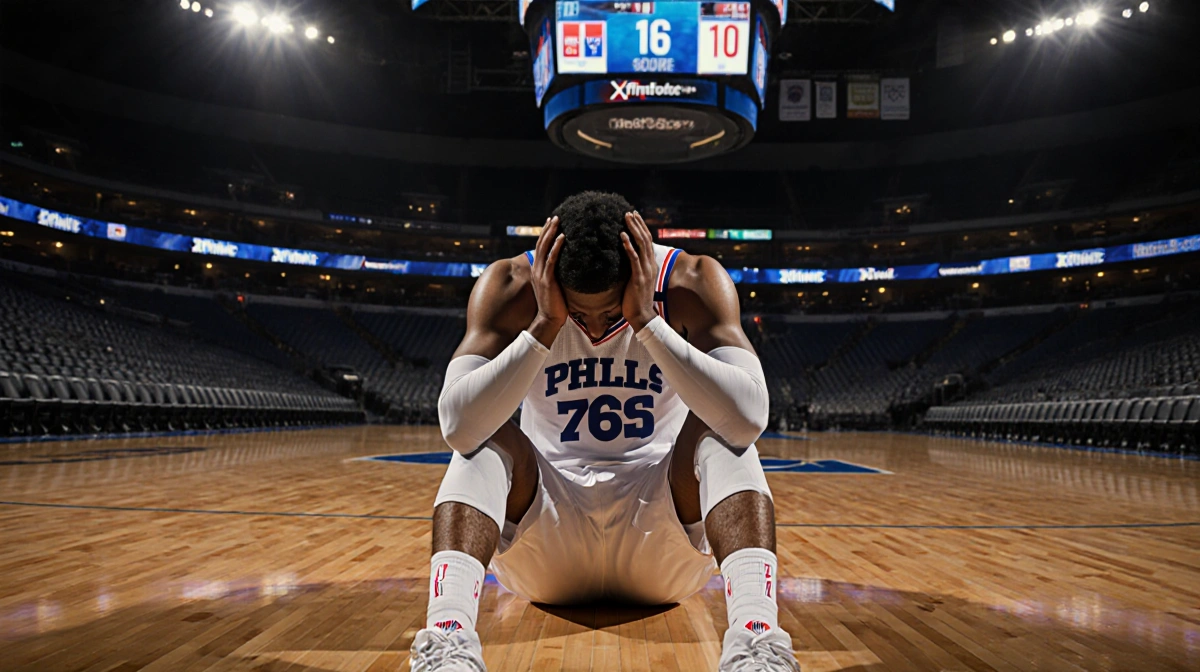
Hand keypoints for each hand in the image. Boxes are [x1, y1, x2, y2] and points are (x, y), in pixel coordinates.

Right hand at [528, 216, 566, 347]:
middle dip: (548, 229)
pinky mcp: (547, 280)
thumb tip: (568, 267)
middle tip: (555, 216)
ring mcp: (540, 274)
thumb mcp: (555, 287)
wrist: (549, 320)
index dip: (545, 234)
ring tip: (558, 220)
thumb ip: (558, 275)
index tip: (551, 222)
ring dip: (551, 233)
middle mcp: (536, 270)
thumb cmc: (556, 305)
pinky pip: (552, 259)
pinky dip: (557, 247)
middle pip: (541, 244)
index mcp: (537, 271)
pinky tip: (563, 237)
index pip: (540, 248)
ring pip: (545, 248)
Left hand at [621, 211, 658, 330]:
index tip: (634, 216)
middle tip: (629, 212)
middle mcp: (651, 265)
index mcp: (651, 265)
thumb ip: (633, 269)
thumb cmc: (636, 300)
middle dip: (638, 224)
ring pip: (642, 244)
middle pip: (646, 239)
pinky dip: (628, 245)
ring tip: (626, 218)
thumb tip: (623, 259)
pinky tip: (622, 236)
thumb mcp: (636, 280)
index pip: (648, 241)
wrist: (642, 316)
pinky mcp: (638, 278)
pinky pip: (634, 258)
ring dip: (634, 229)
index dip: (642, 227)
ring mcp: (646, 271)